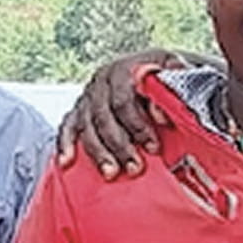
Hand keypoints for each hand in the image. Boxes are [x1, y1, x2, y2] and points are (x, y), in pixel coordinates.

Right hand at [57, 53, 183, 176]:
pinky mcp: (81, 108)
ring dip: (98, 152)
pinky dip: (66, 143)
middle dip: (119, 145)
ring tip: (112, 172)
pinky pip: (68, 126)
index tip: (153, 147)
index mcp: (124, 70)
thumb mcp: (177, 73)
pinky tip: (67, 161)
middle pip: (103, 116)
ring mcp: (89, 95)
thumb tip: (161, 114)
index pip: (123, 100)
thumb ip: (173, 87)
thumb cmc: (168, 76)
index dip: (138, 126)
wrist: (159, 71)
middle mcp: (102, 81)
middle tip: (135, 167)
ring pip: (86, 125)